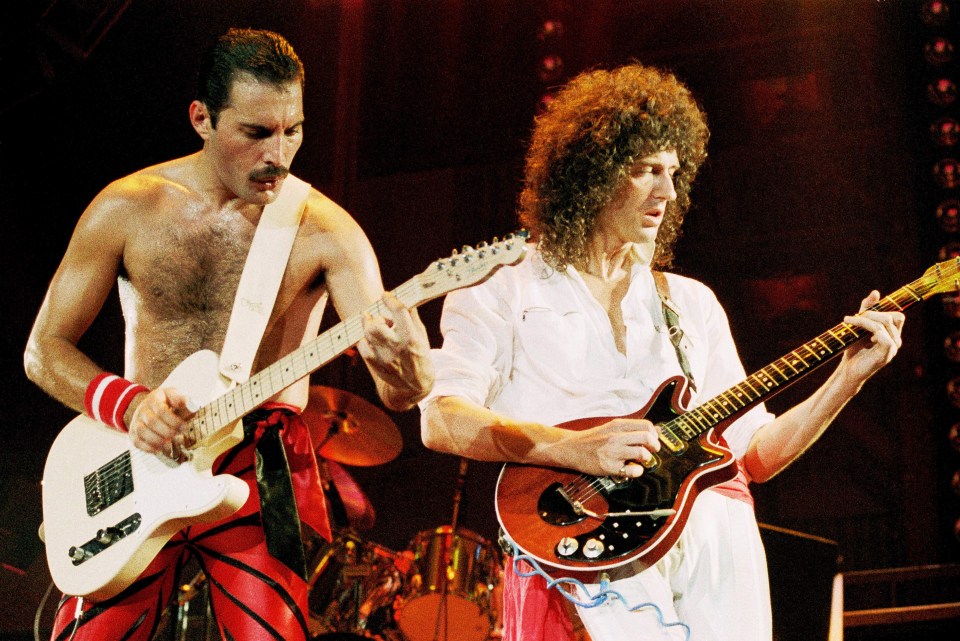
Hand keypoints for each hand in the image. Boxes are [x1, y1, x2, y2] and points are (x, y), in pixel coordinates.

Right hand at [128, 387, 196, 458]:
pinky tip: (160, 450)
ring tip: (170, 445)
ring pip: (142, 432)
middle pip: (152, 422)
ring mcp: (136, 421)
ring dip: (158, 441)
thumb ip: (184, 400)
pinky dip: (148, 448)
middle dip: (167, 431)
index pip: (161, 410)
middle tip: (179, 437)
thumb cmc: (166, 402)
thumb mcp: (174, 396)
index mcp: (155, 398)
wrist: (147, 406)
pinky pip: (137, 441)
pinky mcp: (133, 433)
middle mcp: (143, 409)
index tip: (184, 427)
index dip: (173, 421)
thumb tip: (194, 406)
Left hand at [357, 292, 433, 407]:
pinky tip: (371, 339)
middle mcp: (397, 348)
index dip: (390, 300)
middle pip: (377, 324)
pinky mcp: (376, 365)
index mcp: (412, 338)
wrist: (417, 384)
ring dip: (370, 326)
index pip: (399, 312)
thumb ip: (412, 317)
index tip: (386, 295)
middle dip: (377, 318)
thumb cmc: (421, 355)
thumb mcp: (422, 335)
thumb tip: (404, 298)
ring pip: (368, 334)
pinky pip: (363, 346)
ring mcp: (385, 358)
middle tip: (382, 319)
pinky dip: (365, 339)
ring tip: (377, 328)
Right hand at [565, 417, 660, 477]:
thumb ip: (632, 428)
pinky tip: (633, 469)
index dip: (654, 435)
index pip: (646, 426)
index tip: (653, 440)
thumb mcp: (612, 428)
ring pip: (642, 454)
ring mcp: (613, 452)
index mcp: (618, 425)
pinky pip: (632, 470)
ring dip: (646, 459)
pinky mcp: (609, 466)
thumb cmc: (593, 439)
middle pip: (647, 438)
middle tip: (652, 451)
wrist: (572, 448)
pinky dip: (637, 471)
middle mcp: (616, 436)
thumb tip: (657, 431)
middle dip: (655, 446)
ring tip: (640, 461)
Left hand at [840, 290, 903, 383]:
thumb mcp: (859, 326)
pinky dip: (867, 328)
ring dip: (864, 320)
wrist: (848, 370)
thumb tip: (876, 292)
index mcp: (893, 334)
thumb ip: (867, 310)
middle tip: (851, 319)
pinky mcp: (886, 353)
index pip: (897, 315)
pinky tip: (859, 335)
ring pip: (884, 323)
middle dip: (870, 313)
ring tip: (848, 322)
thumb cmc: (854, 349)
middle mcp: (897, 340)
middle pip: (891, 316)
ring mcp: (893, 347)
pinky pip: (881, 333)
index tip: (861, 312)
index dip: (881, 309)